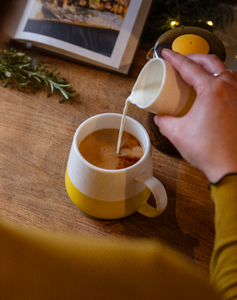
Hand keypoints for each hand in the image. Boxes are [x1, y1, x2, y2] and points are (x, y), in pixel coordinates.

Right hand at [154, 49, 236, 182]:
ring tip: (199, 71)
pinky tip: (215, 88)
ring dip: (210, 67)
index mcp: (212, 90)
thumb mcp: (176, 133)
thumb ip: (164, 121)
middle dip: (194, 57)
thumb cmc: (208, 150)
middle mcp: (230, 87)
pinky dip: (222, 80)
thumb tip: (160, 116)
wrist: (231, 167)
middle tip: (182, 59)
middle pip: (211, 61)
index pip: (189, 67)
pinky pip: (233, 84)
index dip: (175, 58)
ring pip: (226, 70)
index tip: (166, 53)